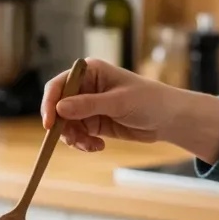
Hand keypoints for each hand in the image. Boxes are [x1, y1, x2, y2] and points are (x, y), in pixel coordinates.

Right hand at [41, 59, 218, 162]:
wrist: (168, 118)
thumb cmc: (148, 100)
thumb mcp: (118, 102)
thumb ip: (88, 105)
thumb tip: (59, 109)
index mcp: (89, 72)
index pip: (59, 85)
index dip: (50, 103)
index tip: (50, 123)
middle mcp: (85, 88)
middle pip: (59, 108)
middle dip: (63, 127)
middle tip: (75, 141)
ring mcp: (88, 106)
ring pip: (67, 125)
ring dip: (74, 138)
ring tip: (91, 146)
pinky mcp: (94, 123)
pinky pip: (79, 135)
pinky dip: (83, 143)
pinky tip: (98, 147)